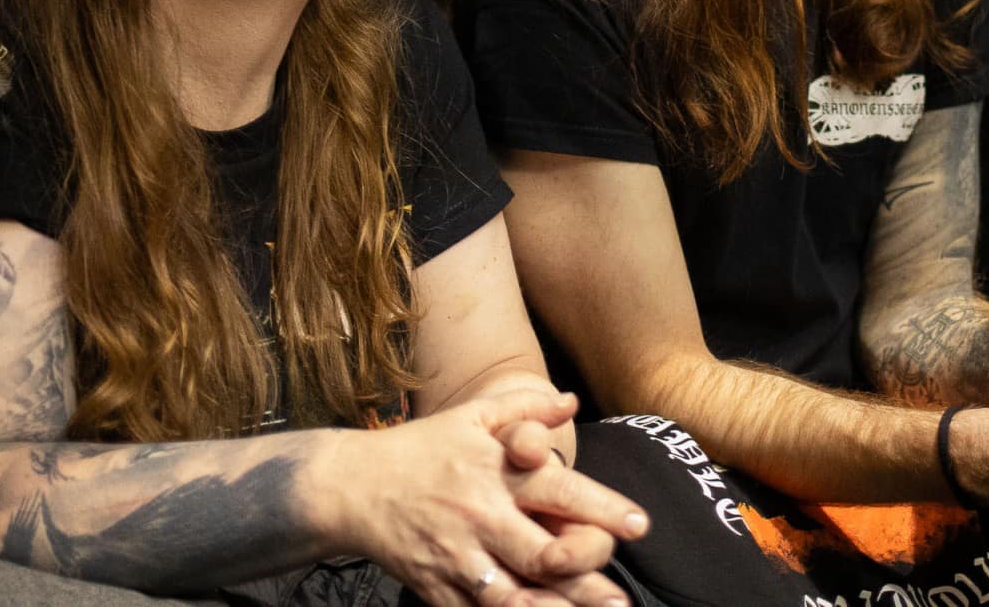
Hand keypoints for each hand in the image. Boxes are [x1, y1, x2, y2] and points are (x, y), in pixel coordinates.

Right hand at [337, 390, 647, 606]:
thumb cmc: (421, 449)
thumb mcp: (471, 417)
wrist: (352, 488)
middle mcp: (482, 517)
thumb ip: (524, 409)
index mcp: (496, 473)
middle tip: (621, 596)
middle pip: (544, 555)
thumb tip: (570, 401)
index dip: (601, 509)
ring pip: (515, 597)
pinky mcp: (438, 589)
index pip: (558, 491)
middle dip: (587, 578)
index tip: (637, 524)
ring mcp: (459, 558)